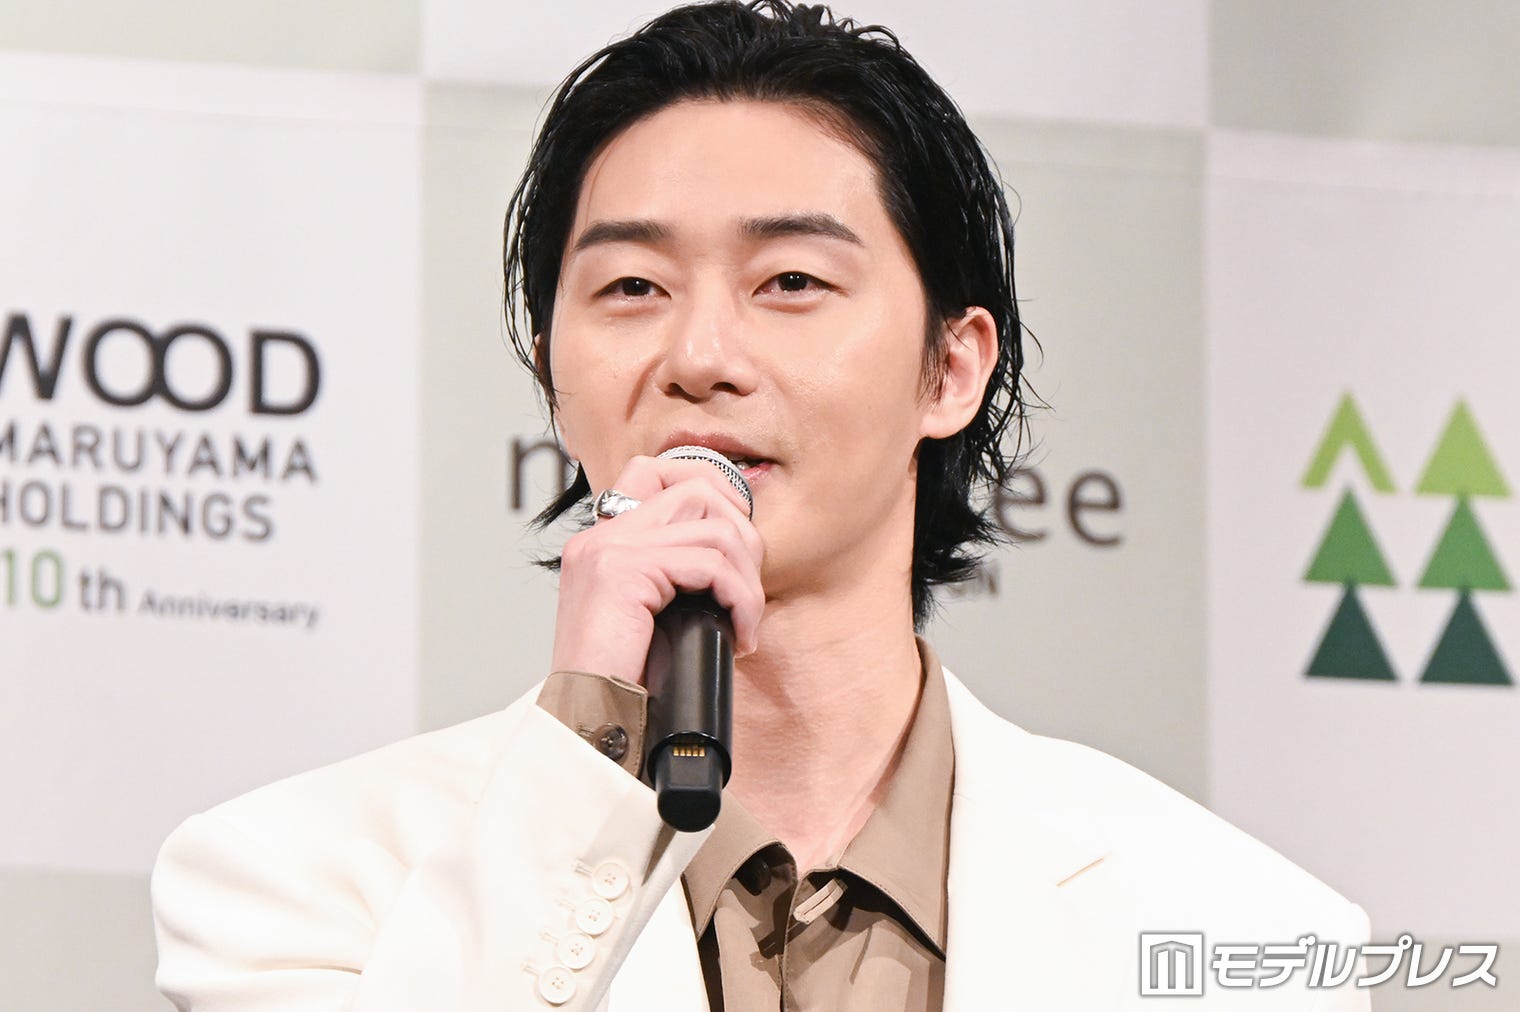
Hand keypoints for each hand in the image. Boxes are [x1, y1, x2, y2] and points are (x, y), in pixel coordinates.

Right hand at [550, 455, 764, 685]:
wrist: (587, 723)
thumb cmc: (621, 682)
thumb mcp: (647, 616)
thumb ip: (672, 577)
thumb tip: (736, 560)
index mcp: (601, 541)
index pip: (656, 470)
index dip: (711, 488)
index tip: (737, 543)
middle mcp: (600, 535)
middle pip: (696, 489)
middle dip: (742, 538)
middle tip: (746, 594)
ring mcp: (608, 548)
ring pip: (713, 527)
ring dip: (746, 578)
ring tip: (744, 622)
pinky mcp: (623, 570)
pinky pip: (709, 565)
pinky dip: (739, 599)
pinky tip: (738, 635)